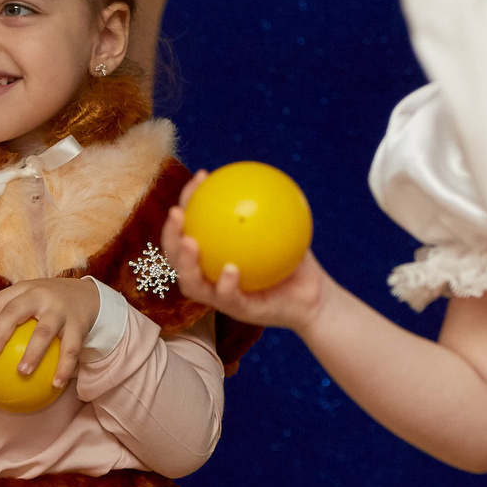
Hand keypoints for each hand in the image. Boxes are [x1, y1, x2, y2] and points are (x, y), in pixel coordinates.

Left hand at [0, 277, 101, 388]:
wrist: (86, 295)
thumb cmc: (46, 306)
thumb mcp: (28, 302)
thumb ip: (7, 319)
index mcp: (22, 290)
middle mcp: (39, 295)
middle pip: (15, 310)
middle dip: (0, 331)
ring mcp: (59, 309)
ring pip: (44, 331)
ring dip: (33, 353)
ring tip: (23, 372)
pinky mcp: (78, 323)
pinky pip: (70, 349)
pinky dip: (64, 368)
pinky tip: (56, 385)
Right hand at [160, 172, 331, 329]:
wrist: (316, 299)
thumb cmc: (297, 261)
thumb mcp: (287, 229)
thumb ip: (272, 207)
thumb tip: (265, 174)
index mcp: (214, 256)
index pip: (191, 228)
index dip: (189, 202)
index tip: (201, 178)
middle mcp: (211, 276)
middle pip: (177, 258)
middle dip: (170, 235)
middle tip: (176, 213)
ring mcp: (222, 297)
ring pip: (192, 283)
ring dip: (186, 263)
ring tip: (190, 243)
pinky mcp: (239, 312)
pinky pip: (228, 299)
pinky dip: (226, 285)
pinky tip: (231, 269)